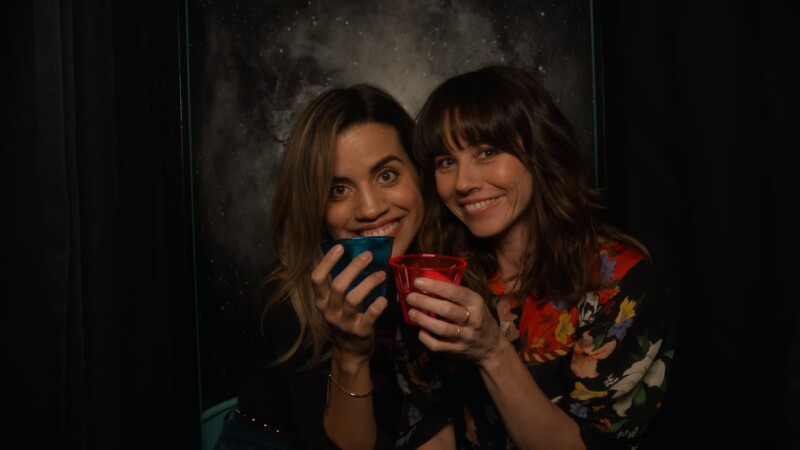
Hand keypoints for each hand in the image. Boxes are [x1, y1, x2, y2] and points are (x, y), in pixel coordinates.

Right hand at [311, 243, 388, 358]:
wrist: (350, 351)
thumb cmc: (344, 318)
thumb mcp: (335, 302)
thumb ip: (340, 283)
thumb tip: (355, 254)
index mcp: (321, 301)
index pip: (317, 278)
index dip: (327, 261)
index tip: (340, 247)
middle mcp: (329, 311)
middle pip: (338, 285)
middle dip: (354, 268)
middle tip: (368, 256)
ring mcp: (344, 323)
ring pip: (353, 298)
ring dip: (369, 283)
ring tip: (381, 274)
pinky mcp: (360, 331)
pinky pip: (369, 315)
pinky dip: (378, 305)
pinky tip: (384, 298)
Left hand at [405, 278, 503, 363]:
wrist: (492, 347)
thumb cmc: (479, 318)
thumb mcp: (475, 302)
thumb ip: (457, 294)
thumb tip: (430, 281)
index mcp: (476, 303)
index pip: (455, 292)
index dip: (435, 286)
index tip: (418, 282)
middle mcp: (472, 320)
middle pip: (447, 310)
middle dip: (425, 302)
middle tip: (411, 297)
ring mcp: (465, 337)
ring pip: (441, 329)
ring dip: (423, 320)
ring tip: (411, 312)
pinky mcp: (457, 350)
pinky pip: (438, 345)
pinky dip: (426, 338)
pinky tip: (420, 330)